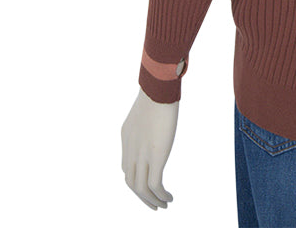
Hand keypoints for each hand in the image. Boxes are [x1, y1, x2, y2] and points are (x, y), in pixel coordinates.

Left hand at [121, 89, 179, 208]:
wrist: (158, 90)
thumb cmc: (157, 91)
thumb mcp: (147, 105)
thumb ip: (148, 114)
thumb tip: (158, 106)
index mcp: (127, 138)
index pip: (126, 168)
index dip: (136, 179)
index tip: (148, 184)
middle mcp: (130, 150)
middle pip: (131, 183)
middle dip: (142, 197)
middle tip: (154, 204)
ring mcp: (141, 155)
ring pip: (141, 189)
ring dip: (151, 201)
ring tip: (163, 205)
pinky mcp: (155, 157)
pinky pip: (154, 185)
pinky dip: (160, 196)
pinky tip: (169, 198)